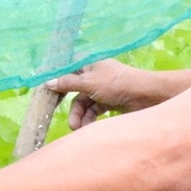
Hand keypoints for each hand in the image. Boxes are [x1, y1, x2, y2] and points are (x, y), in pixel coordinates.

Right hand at [44, 59, 159, 130]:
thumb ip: (67, 83)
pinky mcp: (107, 101)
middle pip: (71, 89)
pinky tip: (86, 127)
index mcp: (87, 63)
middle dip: (66, 104)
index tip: (44, 92)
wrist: (146, 97)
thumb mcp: (88, 83)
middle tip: (53, 113)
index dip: (54, 78)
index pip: (64, 68)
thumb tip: (47, 82)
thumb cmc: (116, 83)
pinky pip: (92, 111)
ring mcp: (100, 88)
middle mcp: (92, 74)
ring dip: (78, 115)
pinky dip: (88, 119)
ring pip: (82, 103)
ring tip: (76, 127)